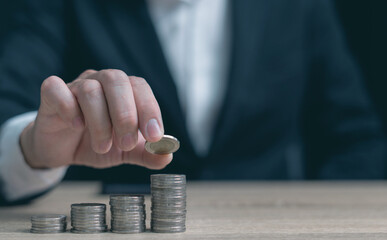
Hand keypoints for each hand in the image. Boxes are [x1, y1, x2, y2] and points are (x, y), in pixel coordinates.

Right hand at [20, 69, 171, 168]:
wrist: (64, 151)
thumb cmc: (97, 143)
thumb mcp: (125, 152)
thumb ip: (146, 153)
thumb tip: (167, 156)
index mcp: (123, 91)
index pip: (140, 87)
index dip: (149, 109)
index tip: (154, 136)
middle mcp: (101, 82)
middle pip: (116, 80)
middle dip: (126, 115)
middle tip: (126, 143)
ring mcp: (75, 86)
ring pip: (90, 89)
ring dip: (100, 121)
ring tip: (103, 146)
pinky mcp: (51, 96)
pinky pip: (56, 89)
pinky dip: (68, 108)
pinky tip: (76, 126)